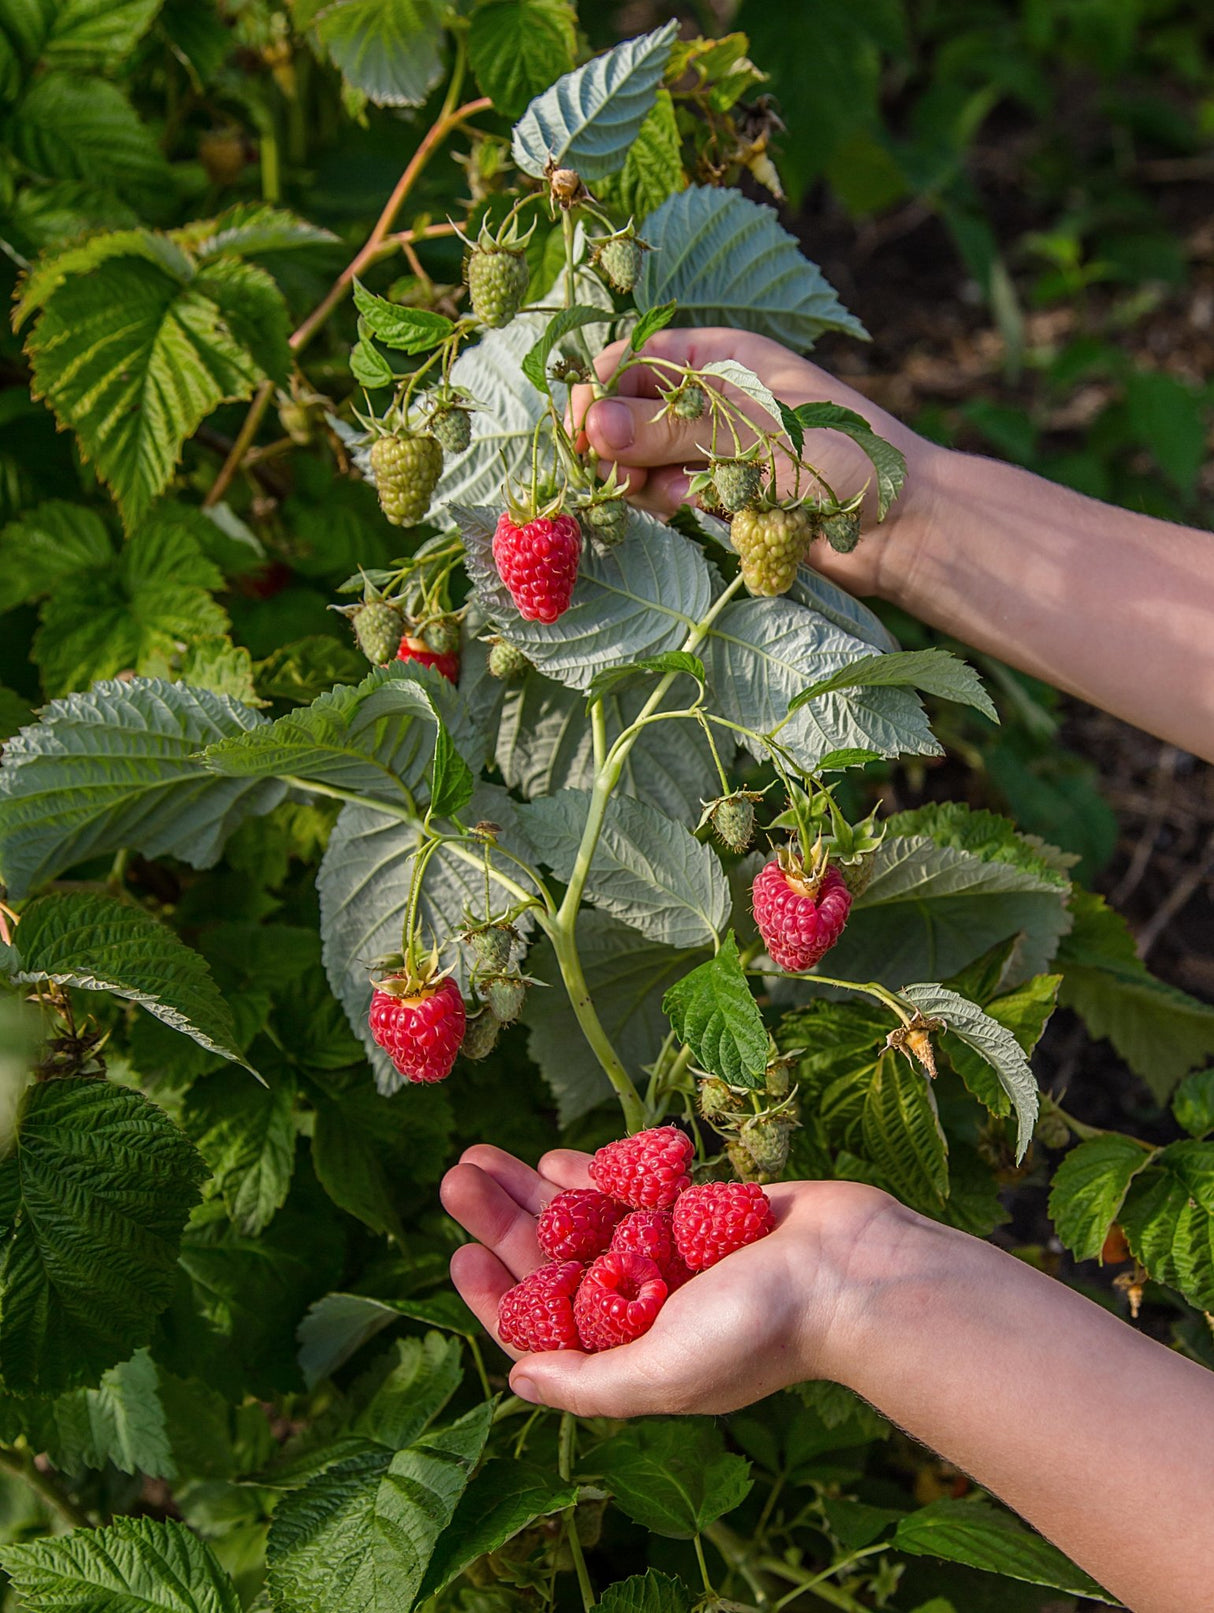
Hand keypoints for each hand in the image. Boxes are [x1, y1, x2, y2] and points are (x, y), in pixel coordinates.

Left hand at [440, 1143, 907, 1416]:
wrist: (851, 1270)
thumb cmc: (762, 1329)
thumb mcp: (663, 1372)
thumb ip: (588, 1382)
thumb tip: (516, 1381)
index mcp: (632, 1352)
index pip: (543, 1328)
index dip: (494, 1296)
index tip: (457, 1256)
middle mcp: (644, 1305)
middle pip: (551, 1262)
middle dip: (500, 1222)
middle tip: (454, 1180)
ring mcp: (669, 1255)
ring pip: (580, 1221)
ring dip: (530, 1191)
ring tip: (481, 1155)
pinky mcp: (696, 1211)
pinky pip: (630, 1192)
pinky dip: (592, 1177)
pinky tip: (554, 1161)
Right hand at [567, 327, 941, 598]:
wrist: (904, 525)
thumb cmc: (845, 460)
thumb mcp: (755, 435)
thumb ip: (673, 429)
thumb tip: (592, 424)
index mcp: (722, 355)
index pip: (632, 359)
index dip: (599, 392)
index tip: (582, 434)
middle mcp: (712, 396)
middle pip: (626, 412)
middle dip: (617, 446)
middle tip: (626, 479)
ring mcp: (714, 446)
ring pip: (641, 460)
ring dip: (645, 482)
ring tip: (684, 498)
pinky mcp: (721, 493)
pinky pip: (668, 495)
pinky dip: (673, 506)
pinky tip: (701, 513)